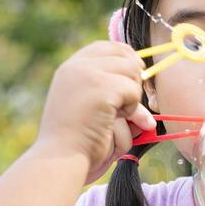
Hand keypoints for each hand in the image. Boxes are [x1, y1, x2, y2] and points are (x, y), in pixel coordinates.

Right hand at [35, 41, 154, 183]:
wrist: (61, 158)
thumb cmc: (74, 140)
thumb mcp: (86, 106)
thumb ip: (105, 89)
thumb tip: (143, 78)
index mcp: (69, 69)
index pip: (105, 47)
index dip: (125, 55)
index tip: (137, 71)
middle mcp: (77, 66)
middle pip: (123, 56)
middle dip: (133, 78)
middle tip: (127, 104)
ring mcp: (88, 74)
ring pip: (132, 72)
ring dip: (132, 97)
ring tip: (113, 117)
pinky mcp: (102, 87)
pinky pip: (133, 91)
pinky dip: (131, 109)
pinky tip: (111, 122)